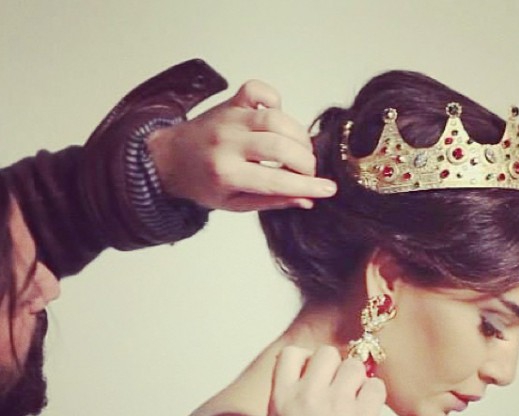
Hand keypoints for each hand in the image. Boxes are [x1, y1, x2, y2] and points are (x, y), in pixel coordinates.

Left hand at [147, 80, 336, 210]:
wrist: (170, 159)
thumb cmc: (205, 185)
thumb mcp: (235, 204)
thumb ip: (272, 201)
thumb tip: (307, 200)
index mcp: (227, 174)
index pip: (277, 181)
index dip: (308, 186)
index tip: (329, 189)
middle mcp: (228, 143)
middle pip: (280, 147)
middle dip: (306, 162)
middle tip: (309, 171)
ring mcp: (229, 118)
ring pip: (276, 119)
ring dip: (298, 135)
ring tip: (300, 151)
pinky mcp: (231, 102)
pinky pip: (259, 90)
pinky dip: (275, 101)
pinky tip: (277, 120)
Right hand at [264, 346, 385, 415]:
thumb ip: (280, 404)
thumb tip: (291, 387)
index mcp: (282, 398)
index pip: (291, 353)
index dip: (305, 359)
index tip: (311, 371)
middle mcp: (309, 393)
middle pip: (326, 353)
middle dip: (333, 366)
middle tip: (336, 385)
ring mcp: (337, 402)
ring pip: (353, 365)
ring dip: (355, 379)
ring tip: (353, 399)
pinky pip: (376, 386)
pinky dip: (374, 395)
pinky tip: (367, 409)